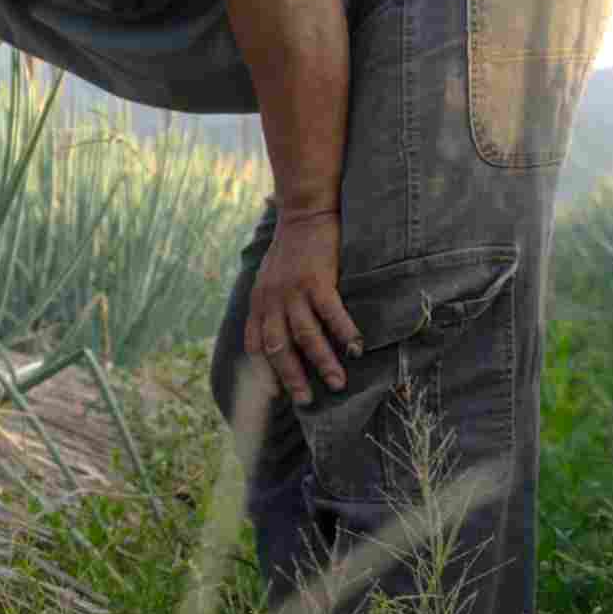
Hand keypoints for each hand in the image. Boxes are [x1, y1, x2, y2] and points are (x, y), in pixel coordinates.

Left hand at [244, 209, 363, 406]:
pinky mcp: (317, 280)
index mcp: (259, 302)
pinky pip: (331, 313)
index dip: (264, 371)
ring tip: (338, 383)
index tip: (275, 395)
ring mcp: (293, 290)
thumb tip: (278, 340)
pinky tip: (356, 349)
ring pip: (305, 336)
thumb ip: (270, 307)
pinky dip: (344, 333)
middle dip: (291, 377)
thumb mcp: (268, 280)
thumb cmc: (291, 250)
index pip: (256, 345)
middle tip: (306, 400)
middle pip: (278, 347)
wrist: (305, 212)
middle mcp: (271, 299)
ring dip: (322, 362)